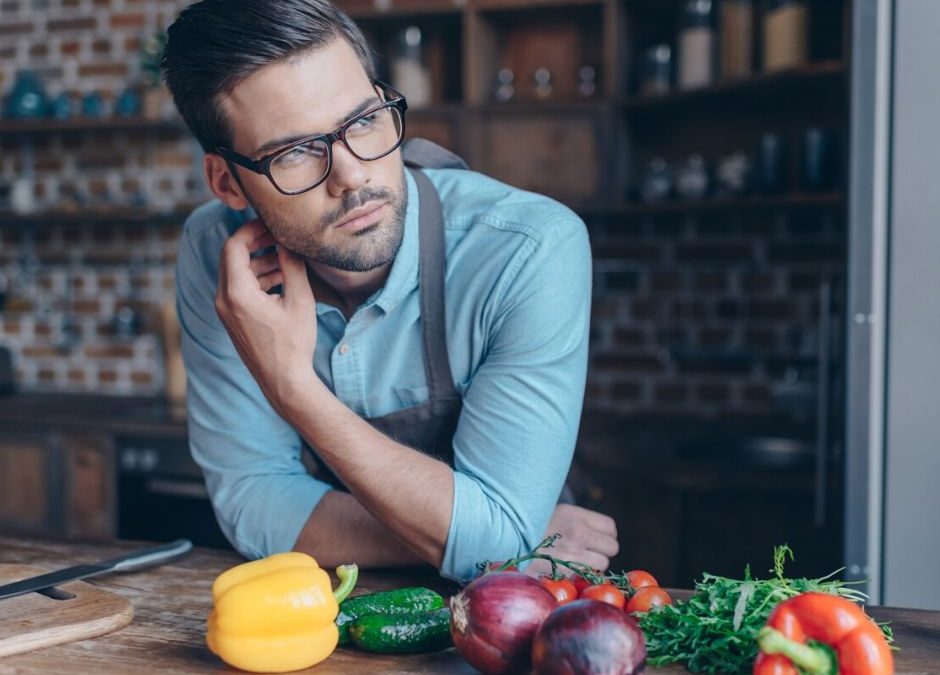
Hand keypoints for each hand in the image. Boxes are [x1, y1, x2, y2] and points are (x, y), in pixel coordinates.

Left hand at [215, 218, 316, 414]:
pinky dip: (255, 278)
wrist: (283, 381)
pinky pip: (238, 288)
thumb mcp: (299, 300)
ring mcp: (224, 310)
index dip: (252, 229)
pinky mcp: (231, 318)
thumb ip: (291, 266)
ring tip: (285, 259)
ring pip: (236, 272)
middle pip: (232, 256)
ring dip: (258, 261)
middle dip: (255, 243)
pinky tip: (280, 279)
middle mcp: (223, 300)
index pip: (234, 246)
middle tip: (279, 236)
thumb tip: (288, 240)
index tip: (272, 223)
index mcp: (236, 293)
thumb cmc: (293, 344)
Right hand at [525, 504, 618, 577]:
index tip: (595, 540)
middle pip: (612, 547)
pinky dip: (582, 577)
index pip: (609, 527)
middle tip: (587, 553)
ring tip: (576, 562)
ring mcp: (572, 553)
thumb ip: (576, 521)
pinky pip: (587, 577)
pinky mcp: (565, 572)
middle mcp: (577, 532)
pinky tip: (569, 572)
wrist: (506, 542)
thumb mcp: (553, 514)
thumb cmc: (530, 530)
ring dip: (593, 566)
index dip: (605, 535)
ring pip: (602, 564)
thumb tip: (597, 533)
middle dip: (602, 552)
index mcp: (573, 514)